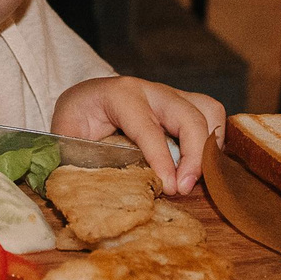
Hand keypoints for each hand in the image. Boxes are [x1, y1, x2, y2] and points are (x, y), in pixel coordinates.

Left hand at [53, 76, 229, 195]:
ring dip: (210, 147)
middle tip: (183, 189)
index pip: (149, 129)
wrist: (86, 96)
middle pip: (189, 116)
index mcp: (121, 95)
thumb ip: (78, 155)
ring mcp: (171, 95)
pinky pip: (212, 116)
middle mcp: (152, 91)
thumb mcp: (67, 132)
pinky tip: (199, 168)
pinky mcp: (184, 104)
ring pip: (209, 110)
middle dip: (194, 156)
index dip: (162, 160)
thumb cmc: (78, 116)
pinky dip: (213, 143)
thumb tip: (90, 188)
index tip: (170, 188)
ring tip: (196, 178)